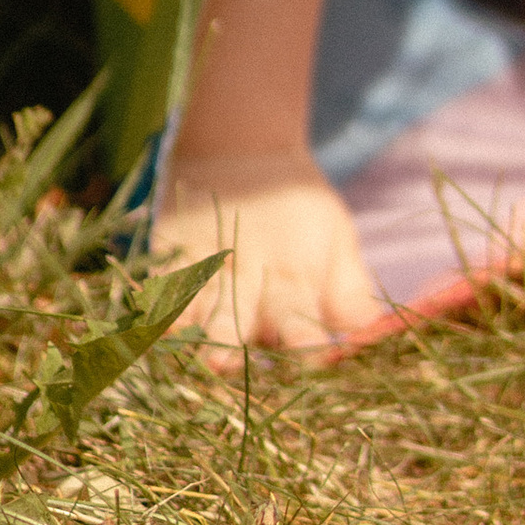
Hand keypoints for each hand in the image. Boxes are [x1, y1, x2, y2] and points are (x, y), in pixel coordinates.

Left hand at [155, 149, 387, 360]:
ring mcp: (206, 294)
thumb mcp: (334, 235)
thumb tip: (376, 333)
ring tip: (188, 346)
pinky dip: (155, 304)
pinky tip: (148, 313)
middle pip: (241, 335)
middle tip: (224, 363)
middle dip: (232, 349)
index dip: (306, 352)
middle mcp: (246, 312)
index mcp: (292, 308)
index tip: (309, 365)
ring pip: (199, 319)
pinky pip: (162, 293)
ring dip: (190, 334)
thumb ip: (350, 288)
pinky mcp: (171, 274)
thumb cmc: (300, 208)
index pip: (303, 339)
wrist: (247, 160)